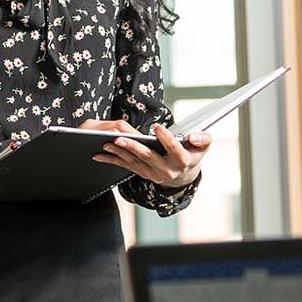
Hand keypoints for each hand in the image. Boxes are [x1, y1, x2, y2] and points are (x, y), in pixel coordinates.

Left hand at [79, 119, 209, 188]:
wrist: (184, 173)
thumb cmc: (193, 153)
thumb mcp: (203, 146)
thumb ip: (202, 139)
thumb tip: (193, 136)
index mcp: (182, 161)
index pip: (173, 148)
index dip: (165, 138)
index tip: (156, 127)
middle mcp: (166, 171)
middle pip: (148, 157)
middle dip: (133, 147)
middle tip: (119, 138)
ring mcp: (153, 174)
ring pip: (133, 162)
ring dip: (118, 153)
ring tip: (106, 143)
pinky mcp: (142, 173)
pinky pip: (125, 166)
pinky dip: (112, 160)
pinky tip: (98, 155)